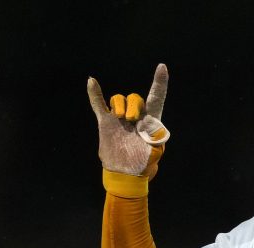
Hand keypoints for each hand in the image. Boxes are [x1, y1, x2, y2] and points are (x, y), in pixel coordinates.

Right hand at [86, 63, 169, 177]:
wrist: (124, 174)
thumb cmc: (143, 164)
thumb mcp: (154, 152)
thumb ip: (155, 137)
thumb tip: (152, 124)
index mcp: (151, 121)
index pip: (156, 98)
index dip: (159, 83)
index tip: (162, 67)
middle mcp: (136, 117)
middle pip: (135, 98)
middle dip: (133, 105)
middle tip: (131, 120)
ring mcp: (119, 119)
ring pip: (119, 99)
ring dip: (119, 104)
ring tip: (120, 118)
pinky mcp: (106, 122)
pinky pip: (98, 104)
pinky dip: (94, 93)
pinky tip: (91, 81)